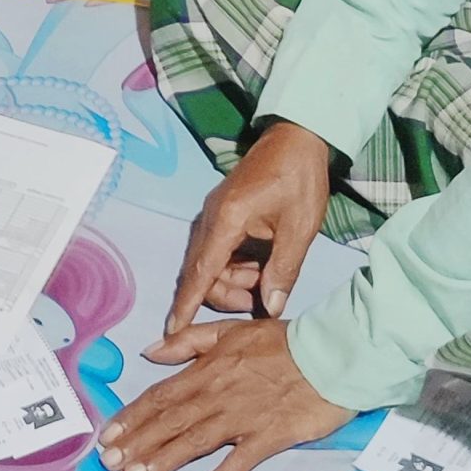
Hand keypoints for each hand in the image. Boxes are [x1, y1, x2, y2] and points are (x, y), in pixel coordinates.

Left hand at [97, 319, 352, 470]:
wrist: (331, 355)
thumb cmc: (282, 343)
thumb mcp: (230, 330)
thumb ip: (189, 341)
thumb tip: (150, 350)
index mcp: (206, 370)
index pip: (160, 395)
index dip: (131, 415)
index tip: (107, 434)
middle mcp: (217, 395)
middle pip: (169, 421)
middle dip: (136, 442)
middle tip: (108, 463)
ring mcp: (242, 418)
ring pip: (194, 441)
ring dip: (163, 460)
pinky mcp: (269, 436)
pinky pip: (240, 462)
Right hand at [156, 120, 331, 346]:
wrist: (296, 139)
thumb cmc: (299, 180)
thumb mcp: (299, 228)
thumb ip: (283, 270)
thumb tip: (270, 307)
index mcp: (226, 220)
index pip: (200, 272)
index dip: (186, 304)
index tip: (171, 331)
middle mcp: (211, 219)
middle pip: (202, 272)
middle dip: (226, 295)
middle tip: (263, 299)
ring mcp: (214, 215)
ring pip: (211, 264)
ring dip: (234, 281)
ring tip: (266, 281)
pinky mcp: (223, 214)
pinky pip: (220, 251)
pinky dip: (236, 266)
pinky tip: (260, 267)